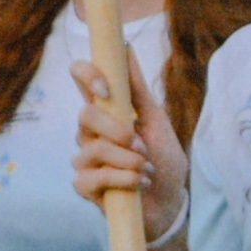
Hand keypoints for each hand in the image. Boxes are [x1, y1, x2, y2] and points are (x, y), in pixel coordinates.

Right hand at [71, 45, 187, 229]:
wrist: (170, 203)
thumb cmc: (162, 160)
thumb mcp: (156, 121)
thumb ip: (138, 88)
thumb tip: (126, 47)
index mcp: (106, 110)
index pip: (80, 77)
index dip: (87, 75)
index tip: (107, 90)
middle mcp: (90, 131)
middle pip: (84, 115)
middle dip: (118, 130)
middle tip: (141, 146)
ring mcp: (84, 158)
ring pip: (94, 148)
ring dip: (129, 160)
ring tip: (146, 169)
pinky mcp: (83, 185)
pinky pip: (93, 176)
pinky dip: (124, 180)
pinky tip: (139, 184)